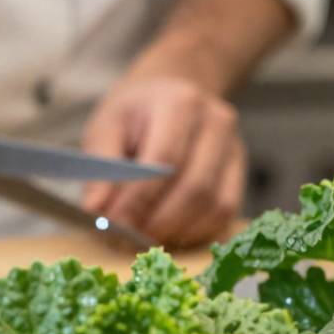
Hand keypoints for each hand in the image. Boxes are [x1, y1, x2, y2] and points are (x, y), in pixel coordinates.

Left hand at [81, 73, 245, 248]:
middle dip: (158, 221)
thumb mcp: (106, 128)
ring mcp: (233, 147)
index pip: (164, 160)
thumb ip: (101, 170)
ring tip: (142, 238)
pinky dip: (195, 231)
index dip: (138, 198)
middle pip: (195, 187)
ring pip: (214, 204)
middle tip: (126, 239)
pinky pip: (225, 213)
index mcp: (180, 103)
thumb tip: (95, 210)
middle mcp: (216, 122)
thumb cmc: (133, 114)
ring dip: (176, 230)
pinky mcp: (238, 171)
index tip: (113, 224)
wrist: (170, 94)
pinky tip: (168, 233)